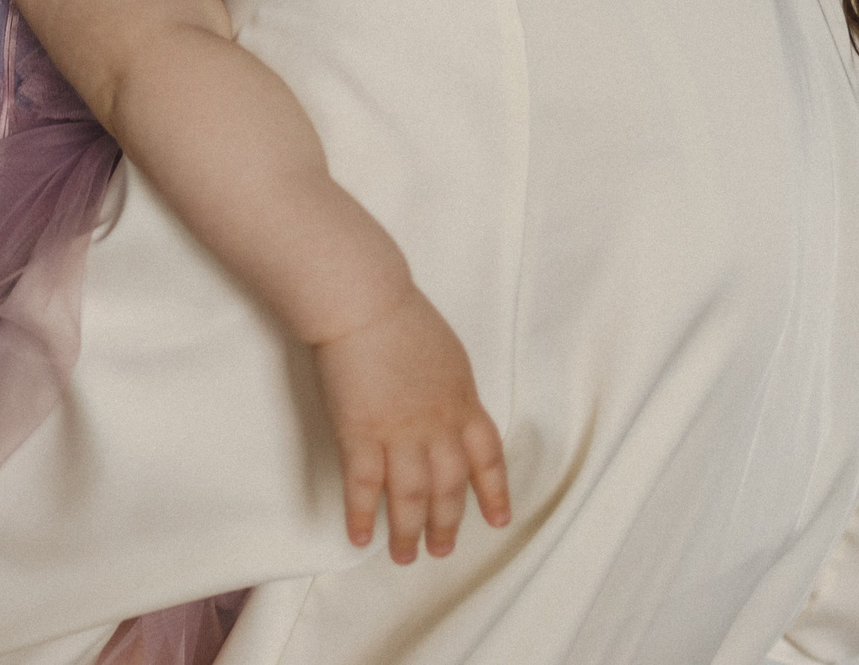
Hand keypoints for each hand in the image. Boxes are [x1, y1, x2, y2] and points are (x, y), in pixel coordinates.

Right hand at [311, 285, 509, 562]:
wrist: (364, 303)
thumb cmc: (398, 314)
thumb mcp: (445, 353)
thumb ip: (448, 387)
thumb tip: (445, 405)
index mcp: (462, 402)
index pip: (487, 458)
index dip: (493, 492)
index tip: (497, 519)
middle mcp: (438, 427)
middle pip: (449, 488)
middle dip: (446, 524)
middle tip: (441, 550)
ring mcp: (400, 434)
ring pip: (411, 497)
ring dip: (408, 531)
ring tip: (404, 555)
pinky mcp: (361, 435)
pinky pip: (364, 486)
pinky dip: (363, 515)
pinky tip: (361, 536)